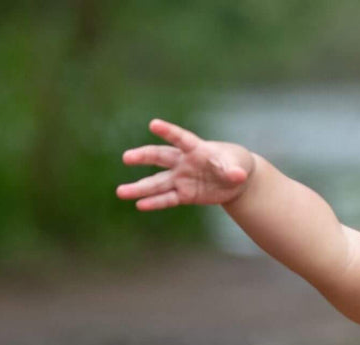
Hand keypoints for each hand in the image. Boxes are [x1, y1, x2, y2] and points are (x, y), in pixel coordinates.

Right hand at [116, 119, 254, 210]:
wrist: (235, 179)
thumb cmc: (235, 163)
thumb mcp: (239, 165)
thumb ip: (234, 170)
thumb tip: (237, 175)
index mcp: (196, 148)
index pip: (181, 139)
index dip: (169, 132)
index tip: (154, 125)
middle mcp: (183, 162)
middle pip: (160, 157)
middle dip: (144, 157)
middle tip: (127, 158)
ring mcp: (181, 178)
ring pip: (158, 183)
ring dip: (140, 188)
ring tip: (120, 192)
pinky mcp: (184, 194)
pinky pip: (168, 198)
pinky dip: (155, 202)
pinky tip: (139, 205)